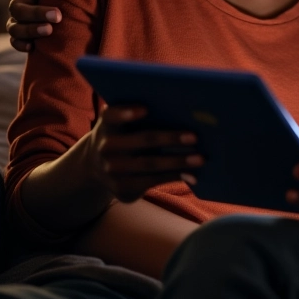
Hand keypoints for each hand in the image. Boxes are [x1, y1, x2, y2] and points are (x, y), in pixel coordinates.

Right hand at [6, 0, 60, 50]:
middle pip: (19, 10)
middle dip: (36, 14)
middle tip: (58, 16)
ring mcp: (32, 13)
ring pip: (16, 26)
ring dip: (29, 30)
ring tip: (49, 30)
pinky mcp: (39, 25)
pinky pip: (19, 39)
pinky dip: (22, 44)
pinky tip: (34, 47)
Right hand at [84, 105, 203, 203]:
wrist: (97, 167)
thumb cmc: (123, 134)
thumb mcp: (122, 123)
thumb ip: (141, 115)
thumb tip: (185, 112)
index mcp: (107, 124)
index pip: (111, 115)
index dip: (126, 112)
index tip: (146, 109)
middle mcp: (106, 147)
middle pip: (142, 140)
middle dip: (170, 138)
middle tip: (195, 137)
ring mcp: (112, 170)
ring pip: (150, 164)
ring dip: (178, 161)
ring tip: (200, 158)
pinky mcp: (122, 189)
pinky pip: (152, 181)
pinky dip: (174, 176)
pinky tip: (192, 174)